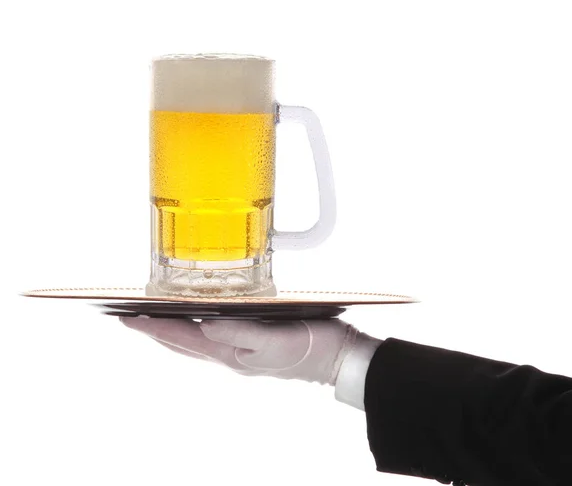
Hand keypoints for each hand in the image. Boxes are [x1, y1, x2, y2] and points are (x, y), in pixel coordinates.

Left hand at [120, 317, 370, 385]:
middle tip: (132, 320)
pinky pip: (213, 338)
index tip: (129, 319)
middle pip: (183, 343)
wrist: (335, 359)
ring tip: (155, 322)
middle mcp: (231, 354)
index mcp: (231, 353)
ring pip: (195, 342)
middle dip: (156, 331)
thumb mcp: (273, 340)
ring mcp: (241, 351)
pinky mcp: (253, 343)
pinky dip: (196, 330)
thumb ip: (238, 334)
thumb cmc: (308, 348)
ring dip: (173, 332)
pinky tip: (199, 323)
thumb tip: (204, 326)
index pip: (184, 337)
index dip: (155, 328)